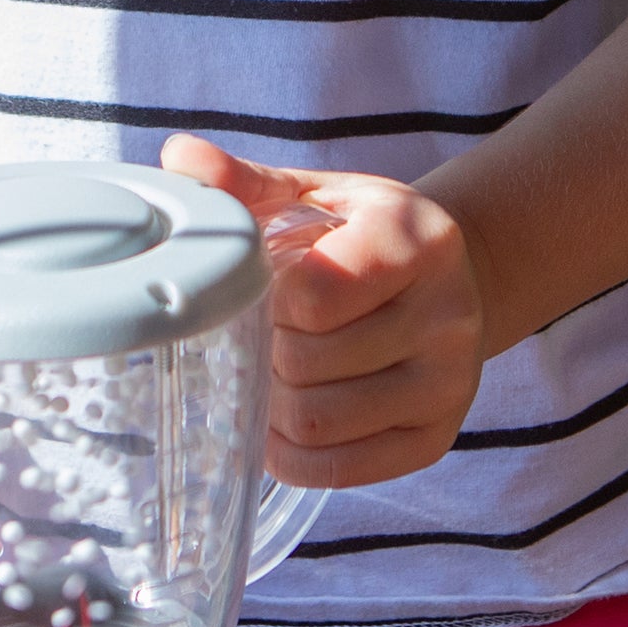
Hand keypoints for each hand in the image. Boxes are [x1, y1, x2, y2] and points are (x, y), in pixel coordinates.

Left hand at [161, 134, 489, 488]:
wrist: (444, 281)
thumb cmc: (359, 233)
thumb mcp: (314, 192)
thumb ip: (245, 179)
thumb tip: (179, 156)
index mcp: (419, 241)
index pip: (314, 294)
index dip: (263, 298)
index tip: (257, 287)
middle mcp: (449, 316)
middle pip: (308, 363)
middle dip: (260, 352)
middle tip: (248, 336)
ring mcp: (449, 385)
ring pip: (320, 422)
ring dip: (268, 406)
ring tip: (260, 374)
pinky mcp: (435, 440)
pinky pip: (342, 470)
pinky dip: (291, 454)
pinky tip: (276, 422)